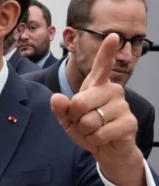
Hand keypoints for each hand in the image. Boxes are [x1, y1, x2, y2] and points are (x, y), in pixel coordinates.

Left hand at [51, 33, 145, 185]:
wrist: (105, 150)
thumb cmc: (87, 129)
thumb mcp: (68, 119)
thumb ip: (60, 108)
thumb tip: (56, 98)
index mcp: (96, 86)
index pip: (102, 65)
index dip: (106, 51)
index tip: (112, 35)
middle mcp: (113, 90)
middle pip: (79, 101)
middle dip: (75, 118)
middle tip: (84, 122)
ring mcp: (123, 105)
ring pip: (89, 120)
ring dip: (86, 131)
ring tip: (95, 130)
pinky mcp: (130, 122)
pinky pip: (100, 132)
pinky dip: (95, 139)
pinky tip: (102, 138)